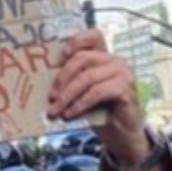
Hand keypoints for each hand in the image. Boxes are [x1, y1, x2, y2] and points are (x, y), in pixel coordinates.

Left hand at [47, 30, 150, 164]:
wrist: (122, 134)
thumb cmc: (101, 111)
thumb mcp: (84, 93)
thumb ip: (73, 81)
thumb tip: (46, 82)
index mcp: (105, 57)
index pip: (94, 36)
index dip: (77, 40)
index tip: (61, 55)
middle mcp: (116, 61)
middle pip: (83, 58)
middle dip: (63, 78)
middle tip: (51, 97)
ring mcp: (123, 74)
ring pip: (88, 77)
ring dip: (68, 96)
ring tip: (56, 111)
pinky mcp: (126, 89)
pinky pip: (97, 92)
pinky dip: (80, 104)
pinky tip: (70, 114)